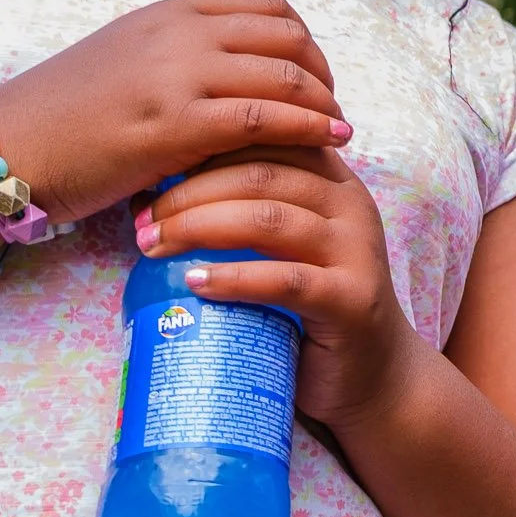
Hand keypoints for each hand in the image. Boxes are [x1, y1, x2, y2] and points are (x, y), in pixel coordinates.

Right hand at [0, 0, 350, 224]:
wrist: (7, 149)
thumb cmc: (66, 115)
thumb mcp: (129, 58)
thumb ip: (183, 52)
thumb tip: (242, 66)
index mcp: (170, 13)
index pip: (269, 8)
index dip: (306, 42)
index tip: (316, 75)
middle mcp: (179, 34)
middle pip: (289, 38)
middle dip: (323, 73)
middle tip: (332, 106)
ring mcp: (178, 76)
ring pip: (285, 76)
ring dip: (325, 104)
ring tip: (339, 129)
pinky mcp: (175, 124)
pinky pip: (265, 119)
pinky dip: (309, 130)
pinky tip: (329, 145)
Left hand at [137, 145, 423, 429]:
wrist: (373, 374)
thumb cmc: (311, 307)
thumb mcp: (287, 245)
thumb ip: (250, 210)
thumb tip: (153, 195)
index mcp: (334, 182)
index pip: (266, 141)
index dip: (205, 151)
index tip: (151, 177)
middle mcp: (351, 206)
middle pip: (261, 176)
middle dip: (189, 192)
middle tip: (142, 222)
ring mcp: (356, 252)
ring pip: (270, 219)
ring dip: (200, 227)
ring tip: (154, 247)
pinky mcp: (352, 300)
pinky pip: (287, 280)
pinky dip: (235, 278)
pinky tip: (196, 282)